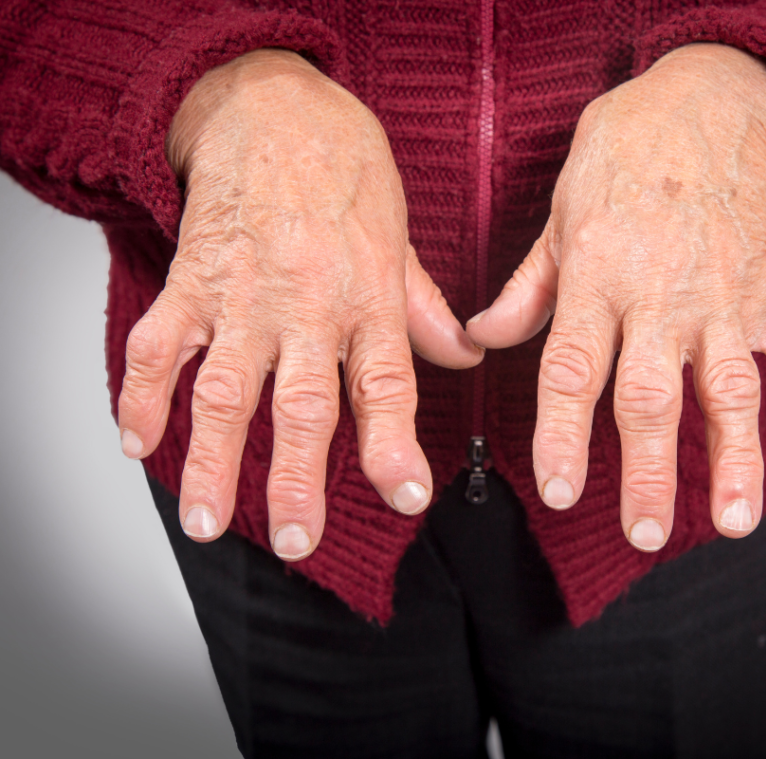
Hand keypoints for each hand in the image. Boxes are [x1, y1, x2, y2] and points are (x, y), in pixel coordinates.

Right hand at [117, 50, 481, 559]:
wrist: (275, 105)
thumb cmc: (346, 173)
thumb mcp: (401, 240)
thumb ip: (426, 310)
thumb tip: (466, 357)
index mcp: (368, 300)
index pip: (386, 387)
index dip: (395, 447)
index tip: (407, 496)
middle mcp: (308, 306)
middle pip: (303, 406)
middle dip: (297, 480)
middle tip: (296, 541)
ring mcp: (243, 296)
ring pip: (225, 390)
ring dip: (213, 460)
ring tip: (208, 520)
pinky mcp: (191, 280)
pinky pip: (161, 345)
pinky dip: (142, 394)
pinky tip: (138, 442)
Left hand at [468, 43, 765, 549]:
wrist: (698, 107)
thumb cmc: (619, 163)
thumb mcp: (557, 219)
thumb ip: (527, 290)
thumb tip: (481, 338)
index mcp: (598, 280)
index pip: (572, 370)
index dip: (562, 435)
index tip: (558, 492)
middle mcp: (660, 297)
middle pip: (651, 396)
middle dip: (647, 471)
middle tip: (645, 533)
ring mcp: (723, 296)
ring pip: (731, 388)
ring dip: (737, 456)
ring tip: (734, 521)